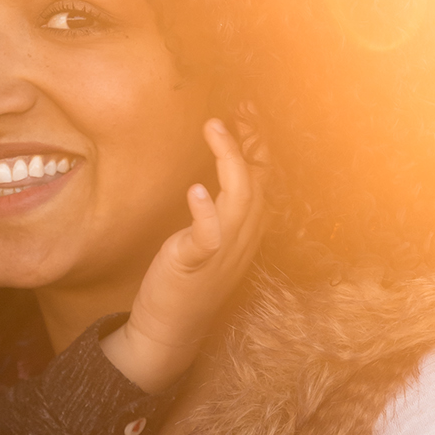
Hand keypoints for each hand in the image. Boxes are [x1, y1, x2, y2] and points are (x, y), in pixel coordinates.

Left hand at [101, 118, 267, 394]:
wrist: (170, 329)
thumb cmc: (188, 276)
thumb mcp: (210, 235)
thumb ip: (220, 205)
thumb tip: (214, 167)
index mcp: (247, 228)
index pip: (263, 178)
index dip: (259, 143)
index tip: (249, 109)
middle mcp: (242, 237)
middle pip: (258, 181)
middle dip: (251, 141)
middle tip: (239, 105)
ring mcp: (222, 251)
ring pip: (240, 200)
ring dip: (228, 160)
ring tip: (214, 127)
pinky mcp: (195, 264)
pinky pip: (208, 237)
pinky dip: (205, 211)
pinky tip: (195, 189)